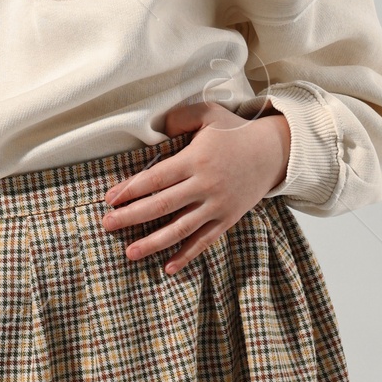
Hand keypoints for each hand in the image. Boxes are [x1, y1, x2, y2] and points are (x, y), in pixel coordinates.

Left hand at [101, 101, 291, 273]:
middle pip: (161, 205)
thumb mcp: (208, 114)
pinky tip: (168, 267)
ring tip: (129, 253)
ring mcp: (217, 205)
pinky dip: (186, 255)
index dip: (130, 189)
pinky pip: (204, 241)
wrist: (274, 151)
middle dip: (131, 217)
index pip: (155, 178)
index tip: (109, 199)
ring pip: (180, 229)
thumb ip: (179, 118)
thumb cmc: (234, 131)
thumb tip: (155, 130)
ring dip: (153, 242)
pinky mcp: (228, 219)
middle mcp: (205, 185)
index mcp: (195, 160)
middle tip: (107, 224)